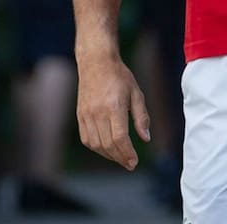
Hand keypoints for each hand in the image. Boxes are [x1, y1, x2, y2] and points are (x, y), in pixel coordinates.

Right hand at [76, 52, 149, 169]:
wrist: (96, 61)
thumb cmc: (119, 76)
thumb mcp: (136, 93)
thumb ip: (141, 117)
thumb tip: (146, 138)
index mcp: (114, 106)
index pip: (120, 138)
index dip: (127, 153)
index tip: (134, 161)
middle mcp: (98, 112)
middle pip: (108, 144)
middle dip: (120, 158)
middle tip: (130, 164)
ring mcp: (87, 114)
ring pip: (96, 144)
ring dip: (108, 155)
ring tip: (120, 157)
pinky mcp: (80, 114)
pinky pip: (86, 138)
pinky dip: (96, 148)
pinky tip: (106, 148)